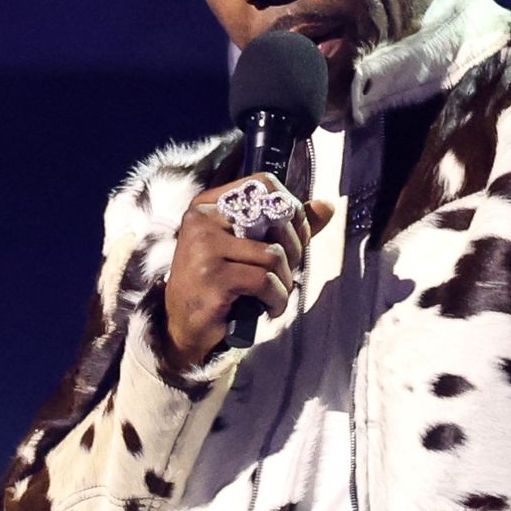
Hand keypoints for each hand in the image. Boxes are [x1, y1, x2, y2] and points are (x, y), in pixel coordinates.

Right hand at [163, 174, 335, 369]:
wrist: (183, 326)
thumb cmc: (220, 285)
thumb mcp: (249, 249)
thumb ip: (286, 226)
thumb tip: (327, 206)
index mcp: (207, 204)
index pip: (263, 184)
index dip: (290, 209)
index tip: (294, 238)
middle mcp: (201, 219)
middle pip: (273, 218)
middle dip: (293, 251)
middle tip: (286, 274)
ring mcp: (203, 247)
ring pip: (273, 254)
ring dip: (285, 280)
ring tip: (276, 294)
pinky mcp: (212, 276)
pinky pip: (265, 280)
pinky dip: (277, 298)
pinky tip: (270, 308)